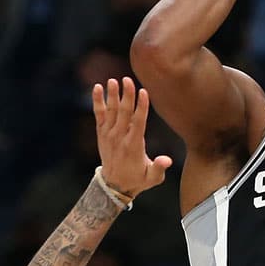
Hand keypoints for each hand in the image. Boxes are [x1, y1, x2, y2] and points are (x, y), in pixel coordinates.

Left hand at [92, 78, 172, 198]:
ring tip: (113, 80)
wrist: (114, 185)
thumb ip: (159, 168)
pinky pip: (99, 114)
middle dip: (126, 95)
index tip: (144, 92)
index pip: (138, 122)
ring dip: (112, 95)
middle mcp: (119, 137)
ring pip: (111, 111)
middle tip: (128, 80)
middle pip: (124, 113)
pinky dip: (98, 101)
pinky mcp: (101, 132)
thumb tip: (167, 160)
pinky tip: (97, 87)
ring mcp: (108, 134)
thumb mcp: (152, 178)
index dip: (141, 106)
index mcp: (133, 146)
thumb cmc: (138, 179)